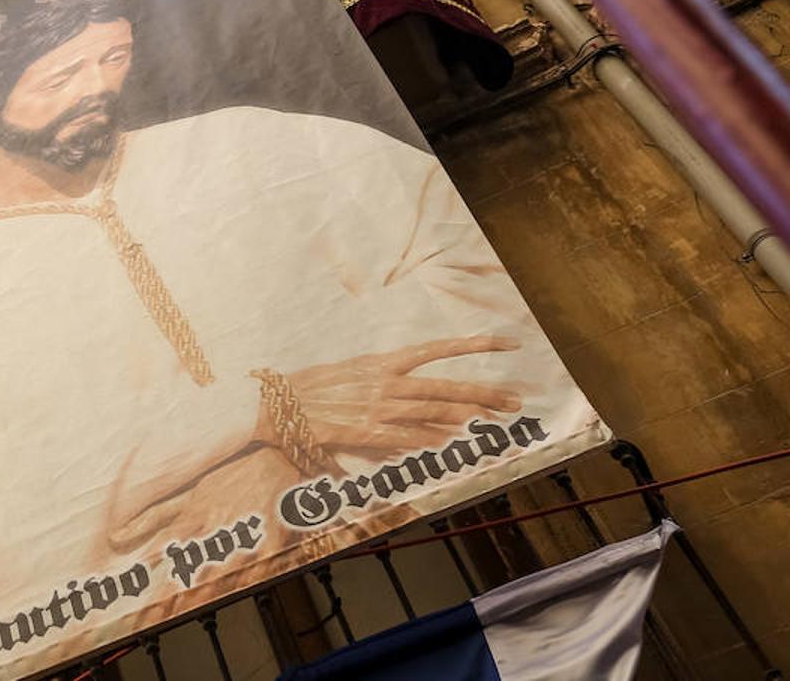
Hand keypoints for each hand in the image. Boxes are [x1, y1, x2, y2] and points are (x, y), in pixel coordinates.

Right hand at [270, 336, 522, 455]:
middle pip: (446, 386)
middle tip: (516, 400)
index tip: (506, 343)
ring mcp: (377, 408)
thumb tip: (399, 382)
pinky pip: (409, 439)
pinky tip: (458, 446)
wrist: (273, 404)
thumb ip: (376, 380)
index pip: (436, 349)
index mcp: (381, 362)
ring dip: (470, 419)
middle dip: (485, 393)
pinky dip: (435, 442)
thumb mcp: (345, 373)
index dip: (474, 345)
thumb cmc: (306, 389)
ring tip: (498, 424)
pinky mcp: (366, 433)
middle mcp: (385, 382)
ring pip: (434, 412)